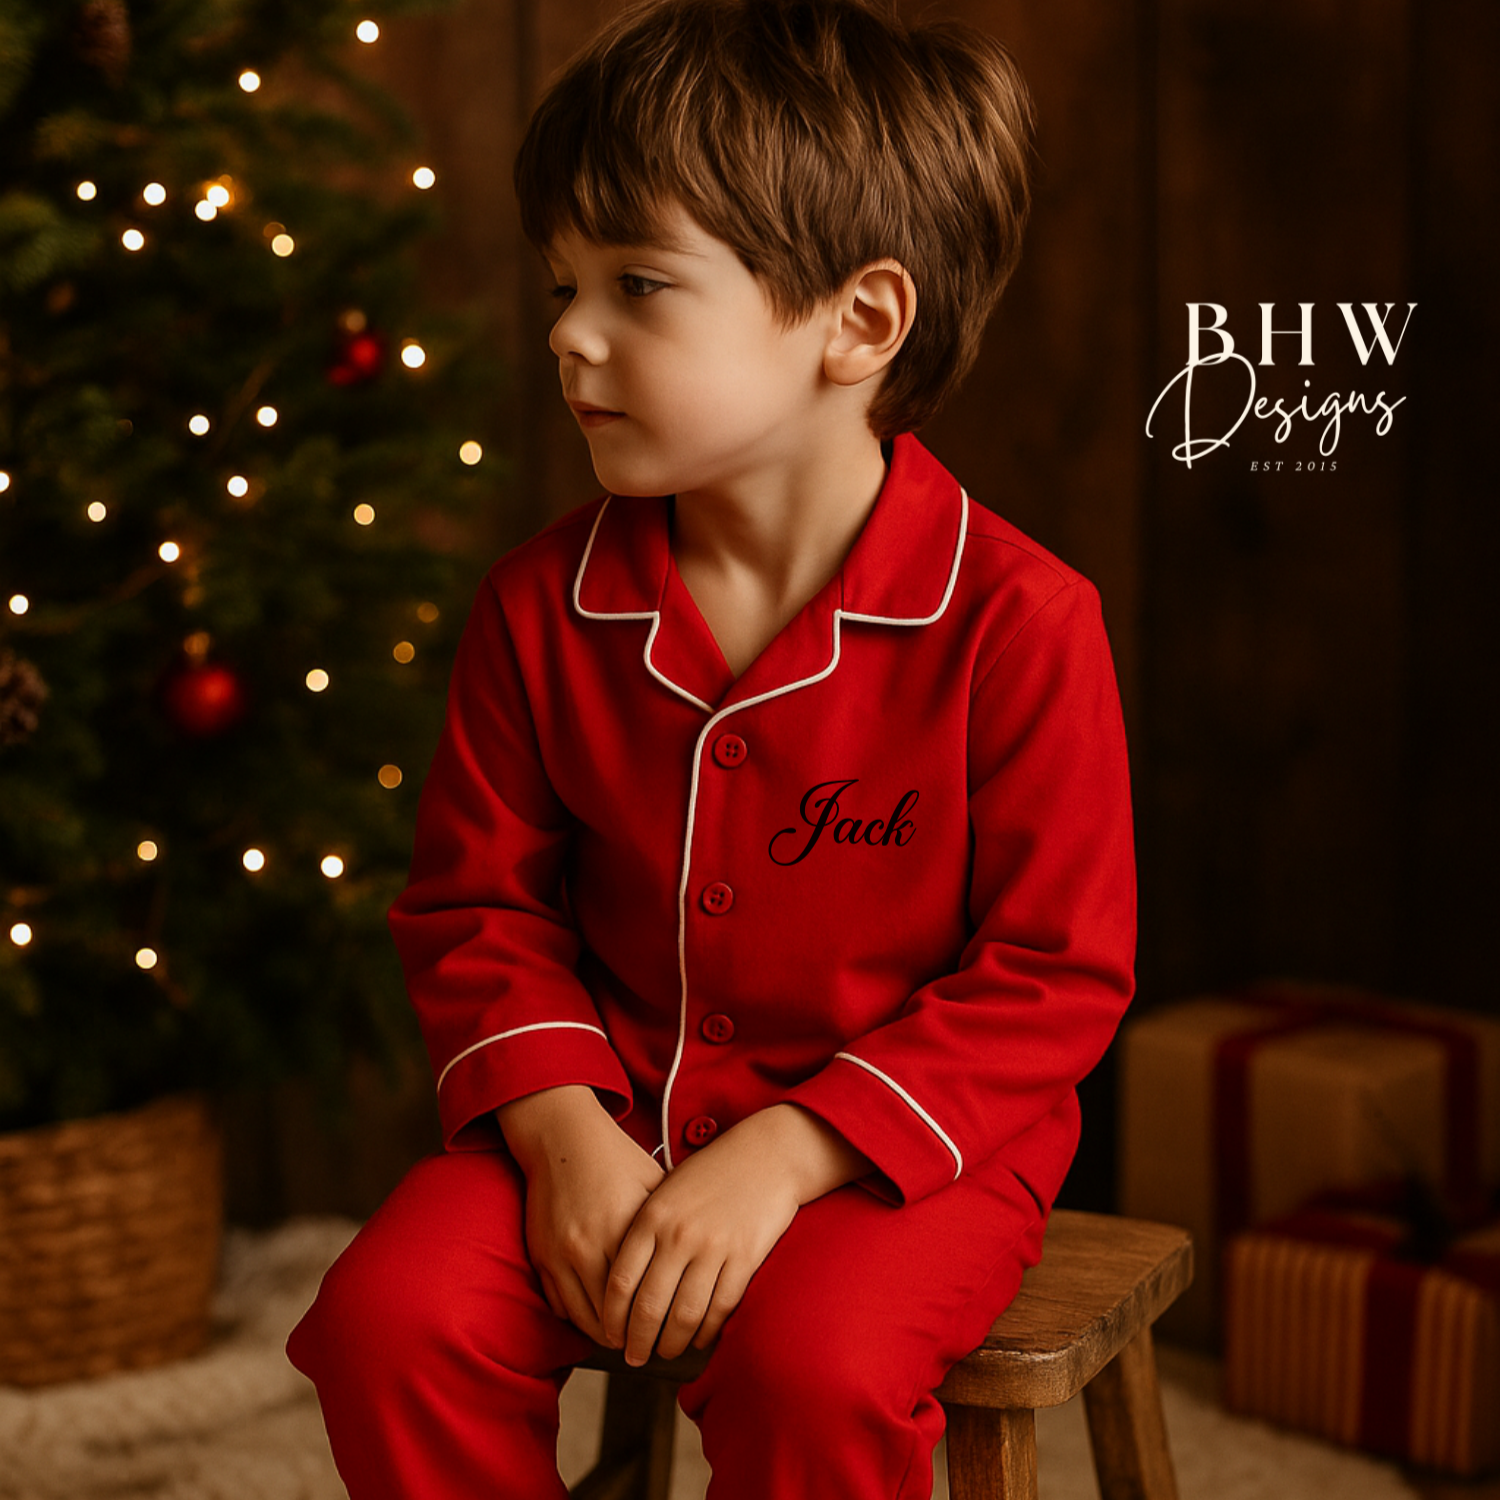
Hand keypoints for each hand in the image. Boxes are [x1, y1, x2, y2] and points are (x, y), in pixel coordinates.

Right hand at [498, 1086, 662, 1342]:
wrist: (562, 1138)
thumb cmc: (617, 1159)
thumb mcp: (654, 1185)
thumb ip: (673, 1224)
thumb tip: (703, 1256)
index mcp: (624, 1230)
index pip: (643, 1296)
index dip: (659, 1323)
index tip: (672, 1336)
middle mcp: (589, 1247)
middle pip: (612, 1317)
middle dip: (632, 1339)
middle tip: (649, 1350)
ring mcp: (560, 1255)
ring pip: (584, 1318)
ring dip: (604, 1336)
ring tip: (625, 1342)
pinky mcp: (541, 1256)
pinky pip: (559, 1305)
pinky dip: (578, 1319)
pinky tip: (597, 1321)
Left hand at [602, 1104, 869, 1364]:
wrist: (766, 1154)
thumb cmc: (712, 1173)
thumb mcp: (667, 1189)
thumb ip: (644, 1228)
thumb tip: (620, 1282)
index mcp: (651, 1216)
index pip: (620, 1282)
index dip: (611, 1318)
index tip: (609, 1335)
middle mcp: (678, 1235)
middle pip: (648, 1306)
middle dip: (636, 1341)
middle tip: (633, 1358)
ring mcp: (713, 1247)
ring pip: (684, 1315)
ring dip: (671, 1343)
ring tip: (665, 1353)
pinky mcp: (744, 1258)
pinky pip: (720, 1308)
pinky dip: (707, 1331)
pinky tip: (698, 1338)